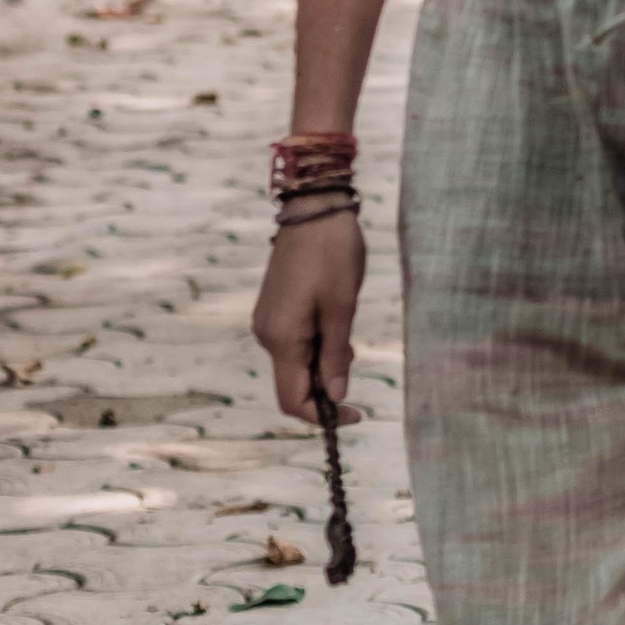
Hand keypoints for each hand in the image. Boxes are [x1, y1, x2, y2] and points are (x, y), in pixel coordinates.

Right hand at [252, 213, 365, 423]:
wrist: (313, 209)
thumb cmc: (332, 254)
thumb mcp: (342, 308)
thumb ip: (336, 356)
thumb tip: (336, 395)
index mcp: (281, 339)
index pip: (292, 399)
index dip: (322, 415)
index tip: (355, 413)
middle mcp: (266, 334)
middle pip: (293, 382)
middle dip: (326, 385)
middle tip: (357, 357)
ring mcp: (267, 320)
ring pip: (295, 361)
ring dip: (323, 362)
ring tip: (349, 334)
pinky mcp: (274, 308)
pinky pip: (293, 341)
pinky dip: (316, 345)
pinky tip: (336, 323)